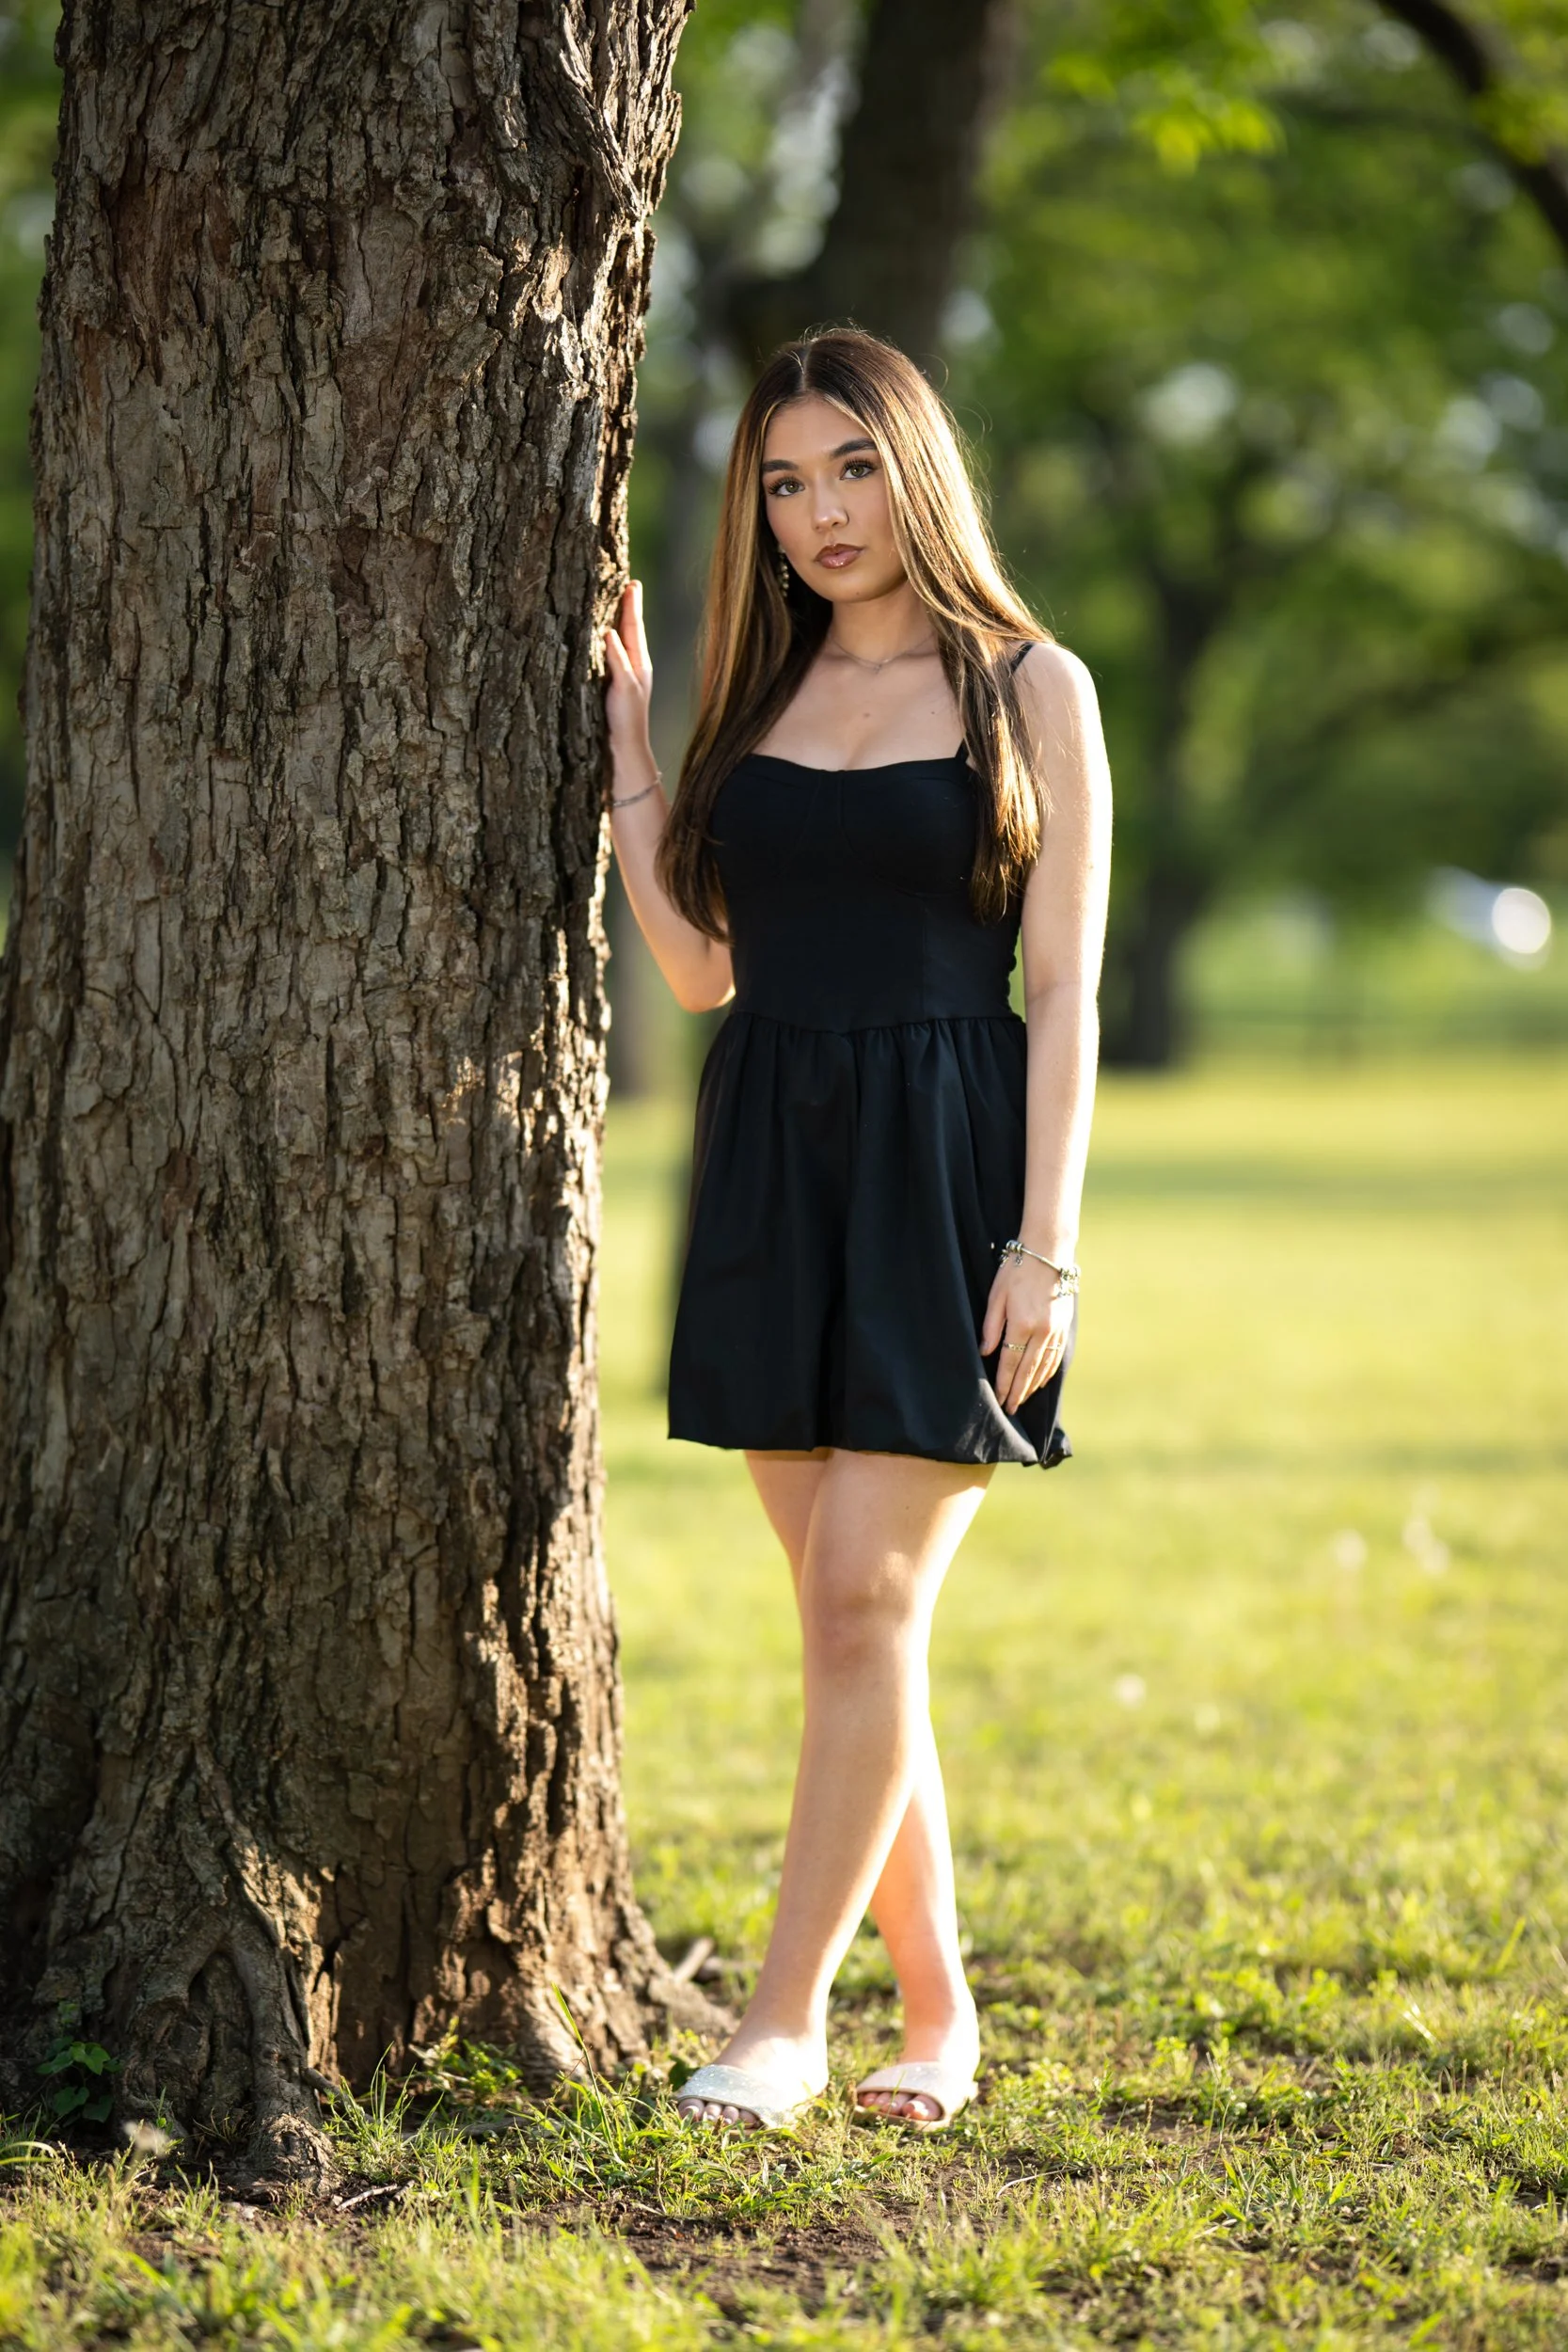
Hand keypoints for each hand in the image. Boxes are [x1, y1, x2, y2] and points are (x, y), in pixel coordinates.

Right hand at [604, 579, 653, 753]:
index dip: (631, 605)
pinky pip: (609, 655)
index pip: (633, 627)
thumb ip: (618, 659)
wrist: (624, 749)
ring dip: (617, 622)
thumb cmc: (626, 719)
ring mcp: (622, 676)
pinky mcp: (611, 686)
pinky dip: (606, 642)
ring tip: (615, 603)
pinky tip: (601, 639)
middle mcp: (632, 666)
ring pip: (619, 642)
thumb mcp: (624, 687)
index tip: (633, 582)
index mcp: (638, 663)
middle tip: (627, 583)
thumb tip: (609, 631)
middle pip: (628, 630)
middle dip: (626, 607)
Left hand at [980, 1253, 1071, 1413]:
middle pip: (1028, 1370)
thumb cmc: (1017, 1270)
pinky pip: (1056, 1356)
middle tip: (1010, 1410)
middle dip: (1017, 1392)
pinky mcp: (1064, 1326)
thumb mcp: (997, 1295)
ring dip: (1032, 1386)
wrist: (1049, 1252)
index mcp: (1022, 1324)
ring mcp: (1056, 1330)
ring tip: (1022, 1399)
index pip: (1010, 1363)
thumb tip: (986, 1352)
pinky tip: (1041, 1381)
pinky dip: (1048, 1371)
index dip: (1003, 1384)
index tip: (998, 1400)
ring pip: (1044, 1366)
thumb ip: (991, 1326)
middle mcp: (1042, 1332)